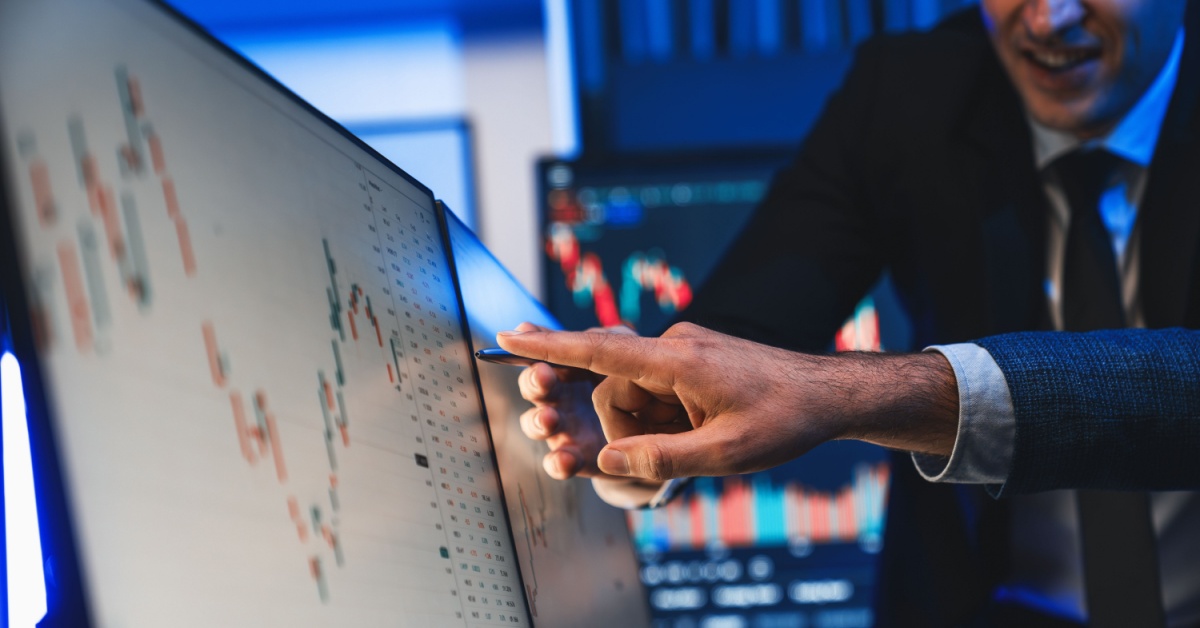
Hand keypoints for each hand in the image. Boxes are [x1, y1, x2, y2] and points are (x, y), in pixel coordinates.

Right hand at [499, 322, 958, 481]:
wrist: (829, 395)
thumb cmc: (785, 419)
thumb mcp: (728, 453)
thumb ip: (663, 459)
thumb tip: (608, 460)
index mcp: (680, 361)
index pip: (601, 350)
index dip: (550, 346)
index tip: (507, 335)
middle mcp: (675, 348)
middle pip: (615, 390)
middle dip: (618, 426)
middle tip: (640, 444)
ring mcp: (683, 353)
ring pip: (634, 397)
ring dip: (649, 428)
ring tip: (700, 441)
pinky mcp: (691, 363)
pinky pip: (655, 393)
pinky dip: (661, 420)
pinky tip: (697, 430)